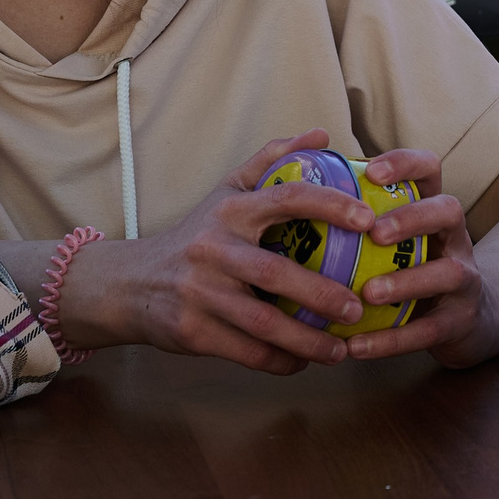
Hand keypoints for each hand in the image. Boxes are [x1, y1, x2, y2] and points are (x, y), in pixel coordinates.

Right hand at [58, 129, 367, 375]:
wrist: (130, 284)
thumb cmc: (196, 236)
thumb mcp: (227, 192)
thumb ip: (272, 161)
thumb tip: (321, 136)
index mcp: (230, 211)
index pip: (287, 197)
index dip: (331, 206)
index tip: (369, 221)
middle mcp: (213, 249)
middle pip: (276, 274)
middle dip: (324, 294)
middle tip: (359, 307)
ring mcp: (200, 292)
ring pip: (264, 323)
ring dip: (309, 340)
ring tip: (341, 349)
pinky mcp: (193, 331)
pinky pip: (248, 352)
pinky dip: (281, 361)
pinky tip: (303, 362)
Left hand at [328, 148, 498, 368]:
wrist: (466, 322)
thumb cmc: (411, 271)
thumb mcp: (396, 240)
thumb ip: (357, 219)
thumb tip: (292, 197)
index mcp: (432, 210)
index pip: (429, 169)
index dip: (405, 164)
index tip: (371, 173)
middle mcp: (454, 238)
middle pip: (449, 211)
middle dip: (411, 219)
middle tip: (374, 233)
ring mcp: (464, 279)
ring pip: (448, 272)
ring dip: (406, 281)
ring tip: (368, 293)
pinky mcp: (460, 321)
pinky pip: (429, 330)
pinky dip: (392, 339)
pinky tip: (357, 346)